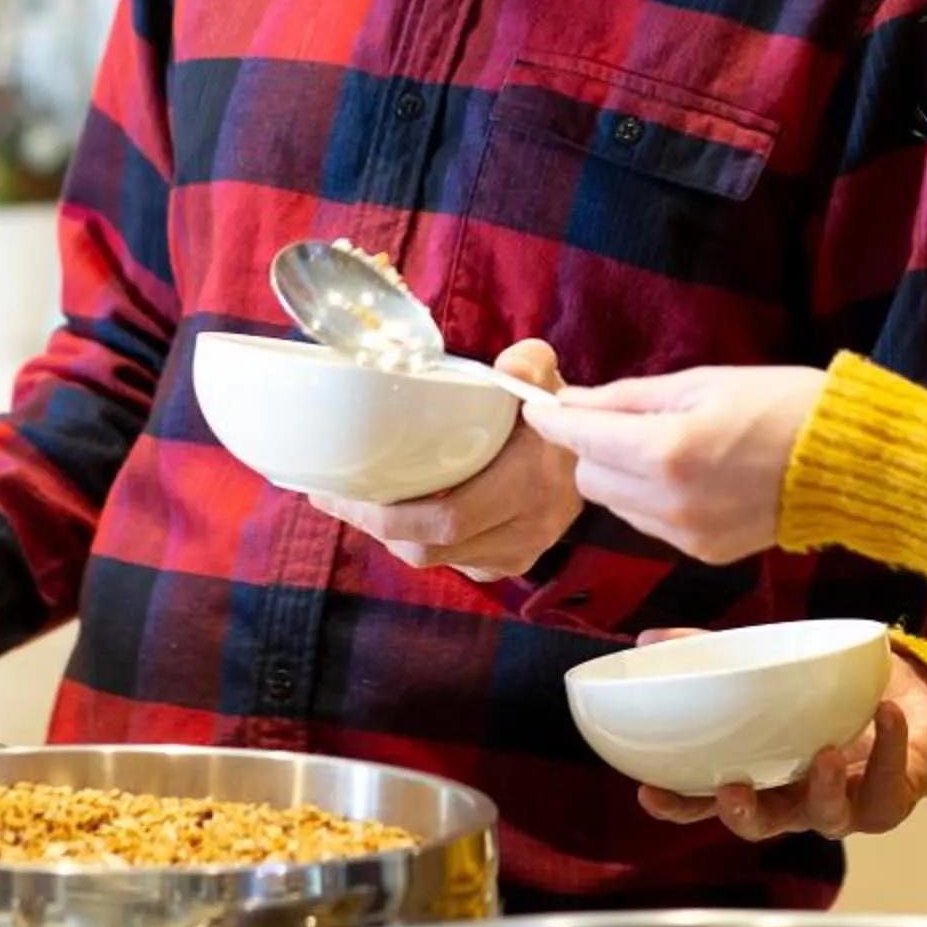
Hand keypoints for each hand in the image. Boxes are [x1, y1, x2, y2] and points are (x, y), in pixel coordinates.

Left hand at [308, 341, 579, 582]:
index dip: (385, 515)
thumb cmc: (554, 412)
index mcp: (529, 486)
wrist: (595, 453)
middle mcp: (524, 530)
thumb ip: (531, 366)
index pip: (447, 520)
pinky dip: (416, 539)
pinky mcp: (508, 563)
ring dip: (388, 535)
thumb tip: (512, 363)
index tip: (339, 488)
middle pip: (427, 547)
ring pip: (434, 558)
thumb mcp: (546, 380)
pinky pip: (450, 562)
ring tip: (351, 501)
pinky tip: (392, 514)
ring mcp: (517, 554)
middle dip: (371, 525)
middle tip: (331, 495)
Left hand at [521, 365, 826, 562]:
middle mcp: (669, 503)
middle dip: (591, 448)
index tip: (539, 406)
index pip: (580, 439)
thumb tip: (575, 401)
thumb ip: (629, 398)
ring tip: (660, 444)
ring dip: (620, 475)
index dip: (553, 420)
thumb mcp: (702, 382)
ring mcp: (687, 535)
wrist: (850, 462)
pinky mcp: (705, 553)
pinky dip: (651, 499)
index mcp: (666, 451)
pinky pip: (651, 524)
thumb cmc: (784, 404)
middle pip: (589, 480)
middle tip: (614, 420)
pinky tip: (687, 474)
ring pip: (616, 506)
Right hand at [641, 645, 926, 840]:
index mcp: (760, 777)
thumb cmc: (826, 699)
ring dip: (824, 789)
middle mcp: (796, 800)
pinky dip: (888, 745)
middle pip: (763, 824)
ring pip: (828, 816)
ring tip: (824, 754)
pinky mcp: (889, 798)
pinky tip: (885, 712)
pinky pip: (888, 782)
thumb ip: (709, 655)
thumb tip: (649, 637)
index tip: (650, 792)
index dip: (680, 805)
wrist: (908, 705)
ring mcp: (844, 804)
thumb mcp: (768, 670)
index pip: (709, 802)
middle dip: (745, 815)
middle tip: (732, 791)